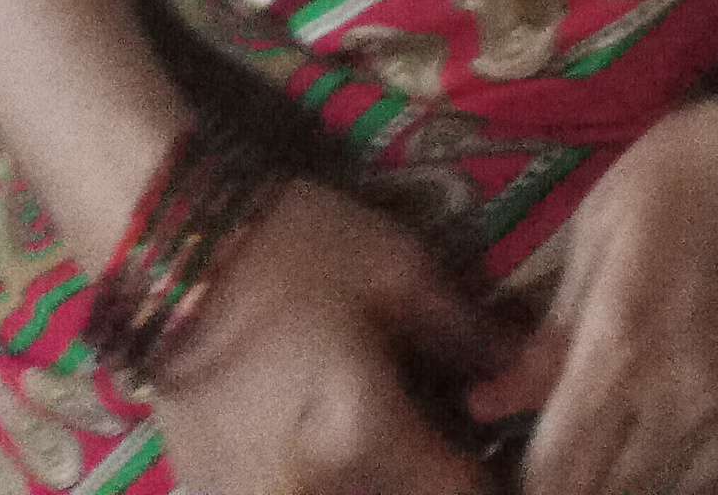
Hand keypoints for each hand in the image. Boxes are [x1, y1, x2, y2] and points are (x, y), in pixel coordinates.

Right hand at [147, 176, 526, 494]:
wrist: (172, 252)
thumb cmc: (296, 248)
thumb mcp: (402, 274)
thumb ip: (476, 339)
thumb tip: (544, 377)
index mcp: (361, 440)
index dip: (510, 482)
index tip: (517, 454)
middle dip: (447, 487)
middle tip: (463, 449)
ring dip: (395, 490)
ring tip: (412, 452)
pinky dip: (343, 493)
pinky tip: (354, 464)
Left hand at [500, 103, 717, 494]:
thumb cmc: (685, 176)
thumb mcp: (598, 232)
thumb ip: (548, 335)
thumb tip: (486, 405)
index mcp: (620, 348)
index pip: (555, 478)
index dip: (539, 484)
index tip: (547, 462)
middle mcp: (685, 400)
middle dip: (595, 477)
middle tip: (602, 436)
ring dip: (659, 475)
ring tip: (660, 427)